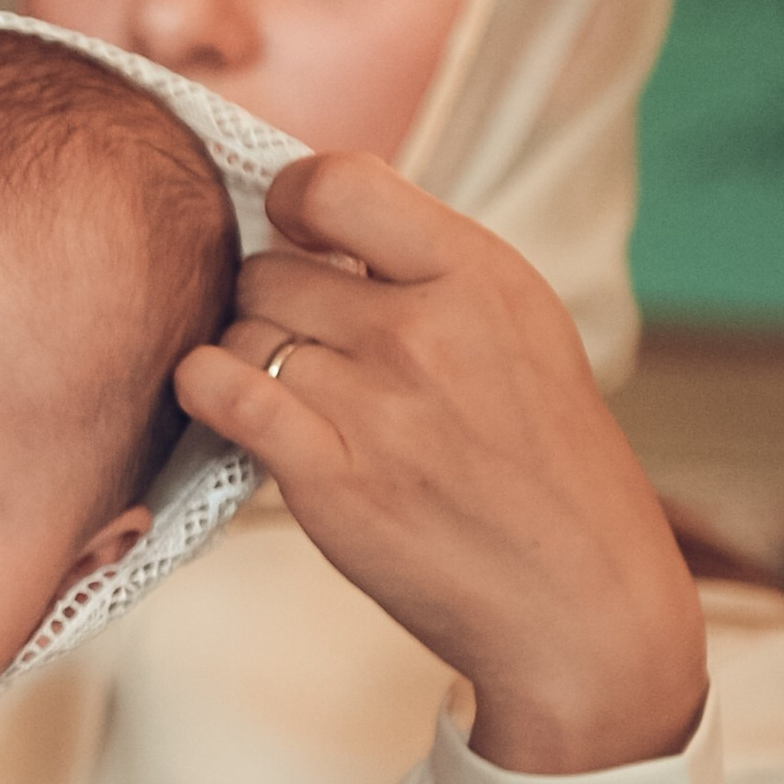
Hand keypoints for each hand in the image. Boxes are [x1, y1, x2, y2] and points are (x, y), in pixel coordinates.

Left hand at [177, 154, 707, 774]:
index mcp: (480, 277)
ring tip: (297, 396)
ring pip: (242, 331)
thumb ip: (426, 266)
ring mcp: (375, 405)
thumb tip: (316, 216)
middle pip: (270, 267)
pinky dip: (205, 388)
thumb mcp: (520, 328)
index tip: (297, 234)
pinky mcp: (330, 479)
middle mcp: (425, 331)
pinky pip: (220, 391)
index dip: (293, 202)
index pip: (338, 182)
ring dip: (249, 358)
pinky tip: (222, 399)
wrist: (578, 601)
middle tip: (306, 346)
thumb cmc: (545, 465)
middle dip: (271, 300)